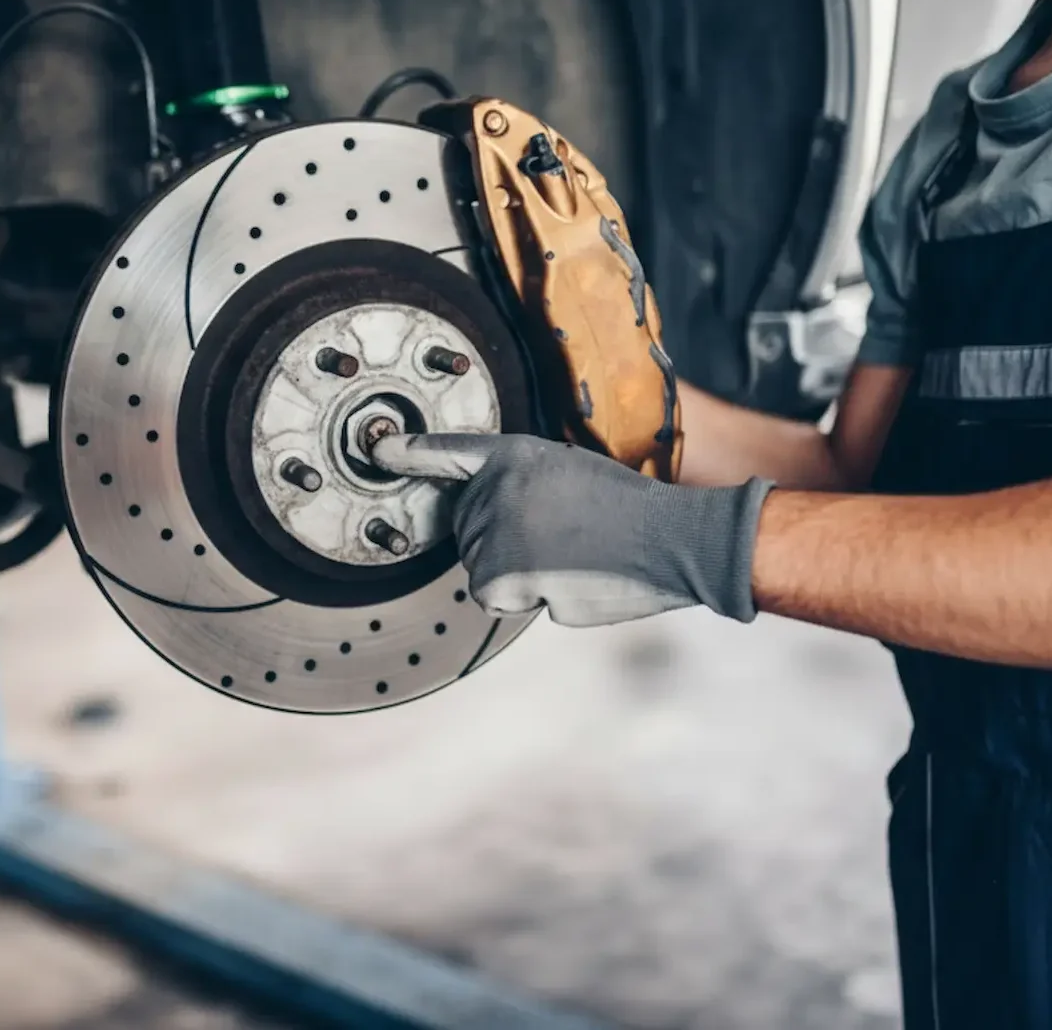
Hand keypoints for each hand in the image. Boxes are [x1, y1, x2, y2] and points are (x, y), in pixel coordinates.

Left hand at [372, 433, 773, 626]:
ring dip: (519, 574)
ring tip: (572, 553)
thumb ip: (515, 489)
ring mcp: (500, 538)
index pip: (449, 453)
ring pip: (482, 571)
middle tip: (562, 533)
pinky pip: (501, 600)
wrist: (672, 538)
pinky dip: (530, 599)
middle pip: (468, 531)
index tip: (379, 451)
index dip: (412, 453)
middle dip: (503, 541)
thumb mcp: (566, 473)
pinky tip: (570, 577)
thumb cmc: (627, 509)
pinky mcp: (510, 580)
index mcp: (513, 456)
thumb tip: (481, 523)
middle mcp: (496, 492)